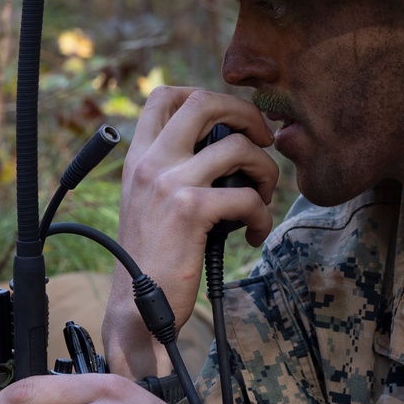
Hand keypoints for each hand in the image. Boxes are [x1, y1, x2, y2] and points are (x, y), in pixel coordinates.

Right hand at [103, 88, 277, 376]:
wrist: (137, 309)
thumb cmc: (153, 258)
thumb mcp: (151, 201)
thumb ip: (176, 168)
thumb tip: (226, 143)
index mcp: (139, 156)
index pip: (163, 95)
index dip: (205, 94)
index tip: (229, 120)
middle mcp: (150, 162)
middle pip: (204, 101)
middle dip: (245, 113)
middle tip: (262, 140)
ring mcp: (169, 183)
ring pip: (240, 146)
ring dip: (266, 170)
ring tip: (262, 197)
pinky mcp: (191, 210)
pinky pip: (248, 196)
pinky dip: (262, 216)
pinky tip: (254, 234)